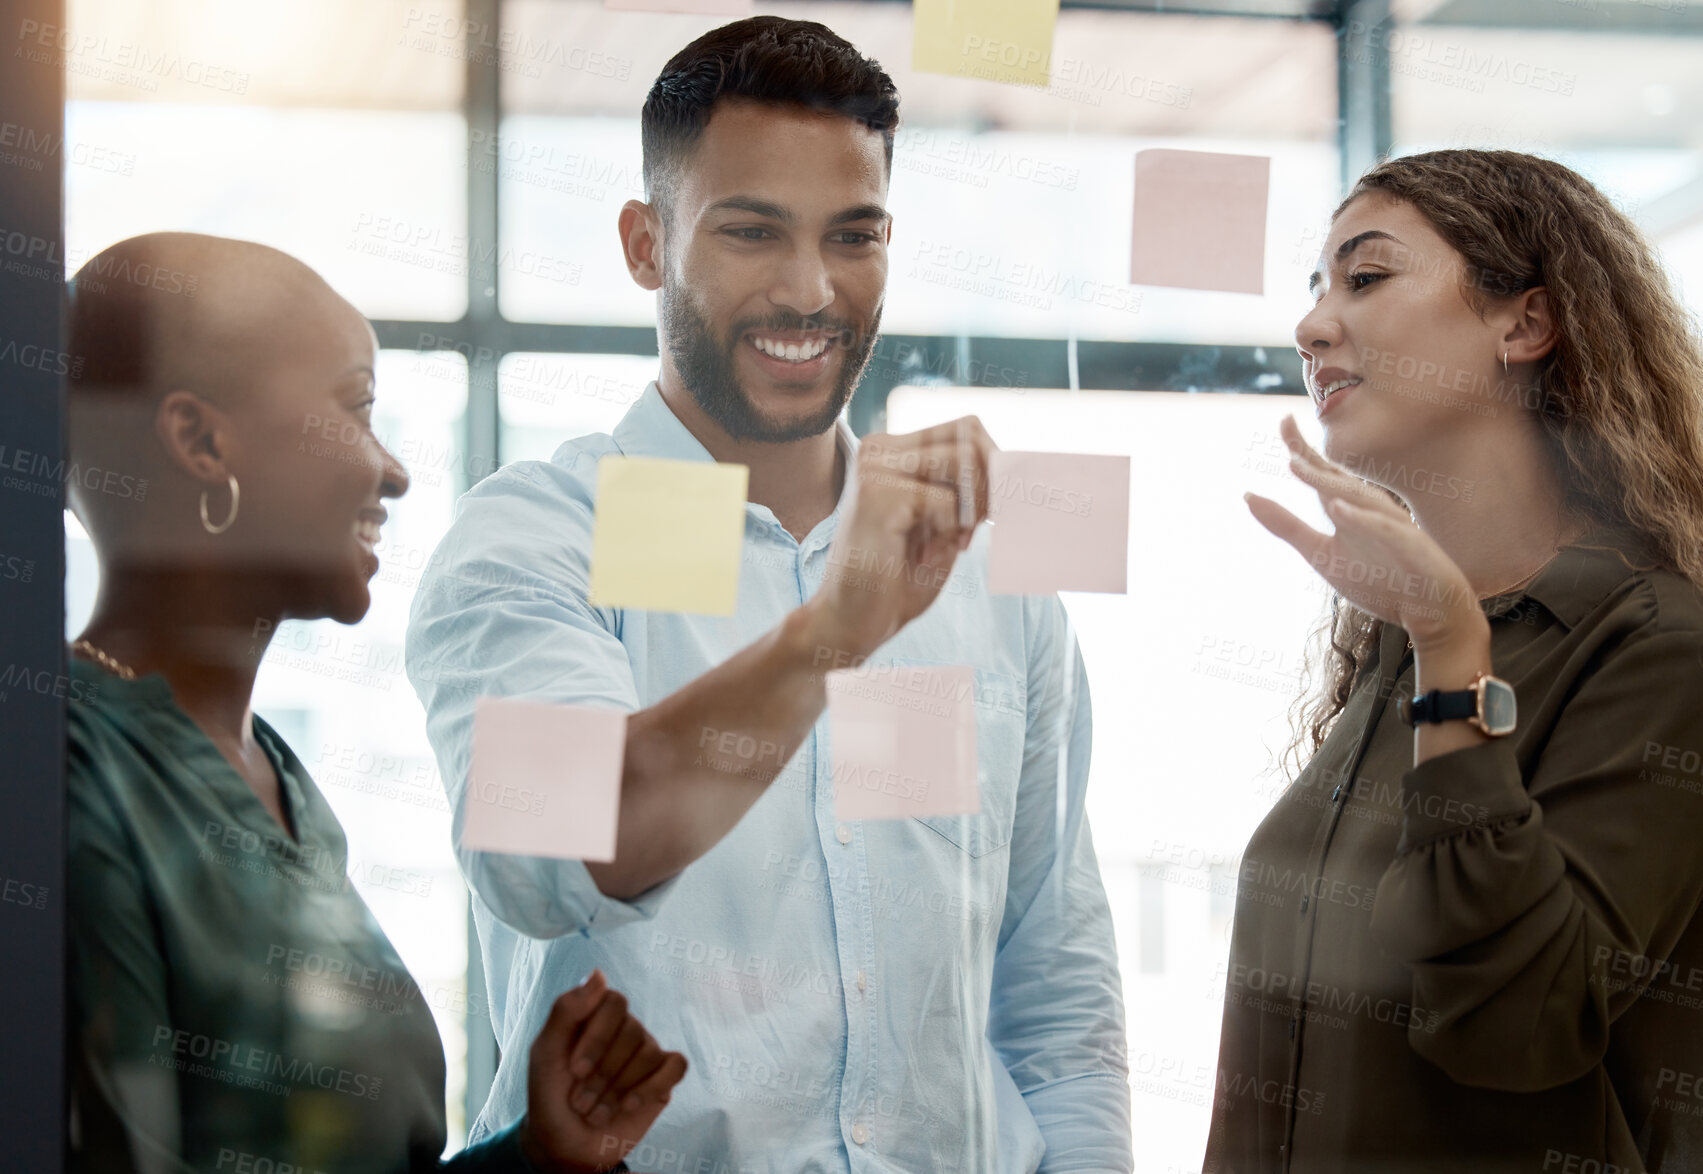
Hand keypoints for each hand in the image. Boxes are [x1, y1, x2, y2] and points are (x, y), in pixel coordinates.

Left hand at [519, 970, 687, 1173]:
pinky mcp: (662, 1079)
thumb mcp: (546, 1053)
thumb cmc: (551, 1095)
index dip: (598, 1036)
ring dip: (618, 1089)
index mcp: (595, 1016)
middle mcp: (624, 1029)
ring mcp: (645, 1053)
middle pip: (633, 1030)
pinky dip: (651, 1087)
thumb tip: (598, 974)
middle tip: (581, 1099)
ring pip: (649, 1053)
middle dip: (604, 1072)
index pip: (614, 1001)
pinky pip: (675, 1066)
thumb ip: (566, 1011)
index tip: (575, 1069)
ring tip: (596, 1112)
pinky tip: (629, 1104)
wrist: (564, 1144)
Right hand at [812, 416, 994, 661]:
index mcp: (892, 450)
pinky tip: (925, 553)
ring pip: (964, 461)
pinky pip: (949, 501)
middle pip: (971, 436)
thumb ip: (972, 491)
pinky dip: (951, 531)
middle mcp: (879, 449)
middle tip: (969, 531)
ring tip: (952, 541)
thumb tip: (1016, 464)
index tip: (986, 514)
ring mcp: (875, 467)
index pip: (968, 430)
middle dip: (989, 485)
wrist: (852, 620)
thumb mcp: (947, 525)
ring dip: (973, 507)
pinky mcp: (877, 493)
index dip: (994, 468)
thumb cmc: (898, 578)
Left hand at [1243, 415, 1485, 653]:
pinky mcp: (1411, 548)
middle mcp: (1369, 511)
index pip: (1323, 473)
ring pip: (1358, 499)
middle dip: (1310, 455)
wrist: (1428, 611)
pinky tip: (1338, 510)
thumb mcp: (1320, 553)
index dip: (1301, 449)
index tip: (1282, 420)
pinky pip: (1385, 530)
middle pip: (1337, 478)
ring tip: (1296, 464)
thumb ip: (1286, 525)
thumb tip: (1247, 496)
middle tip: (1284, 424)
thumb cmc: (1379, 579)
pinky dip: (1363, 519)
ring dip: (1328, 481)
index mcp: (1347, 509)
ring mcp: (1392, 527)